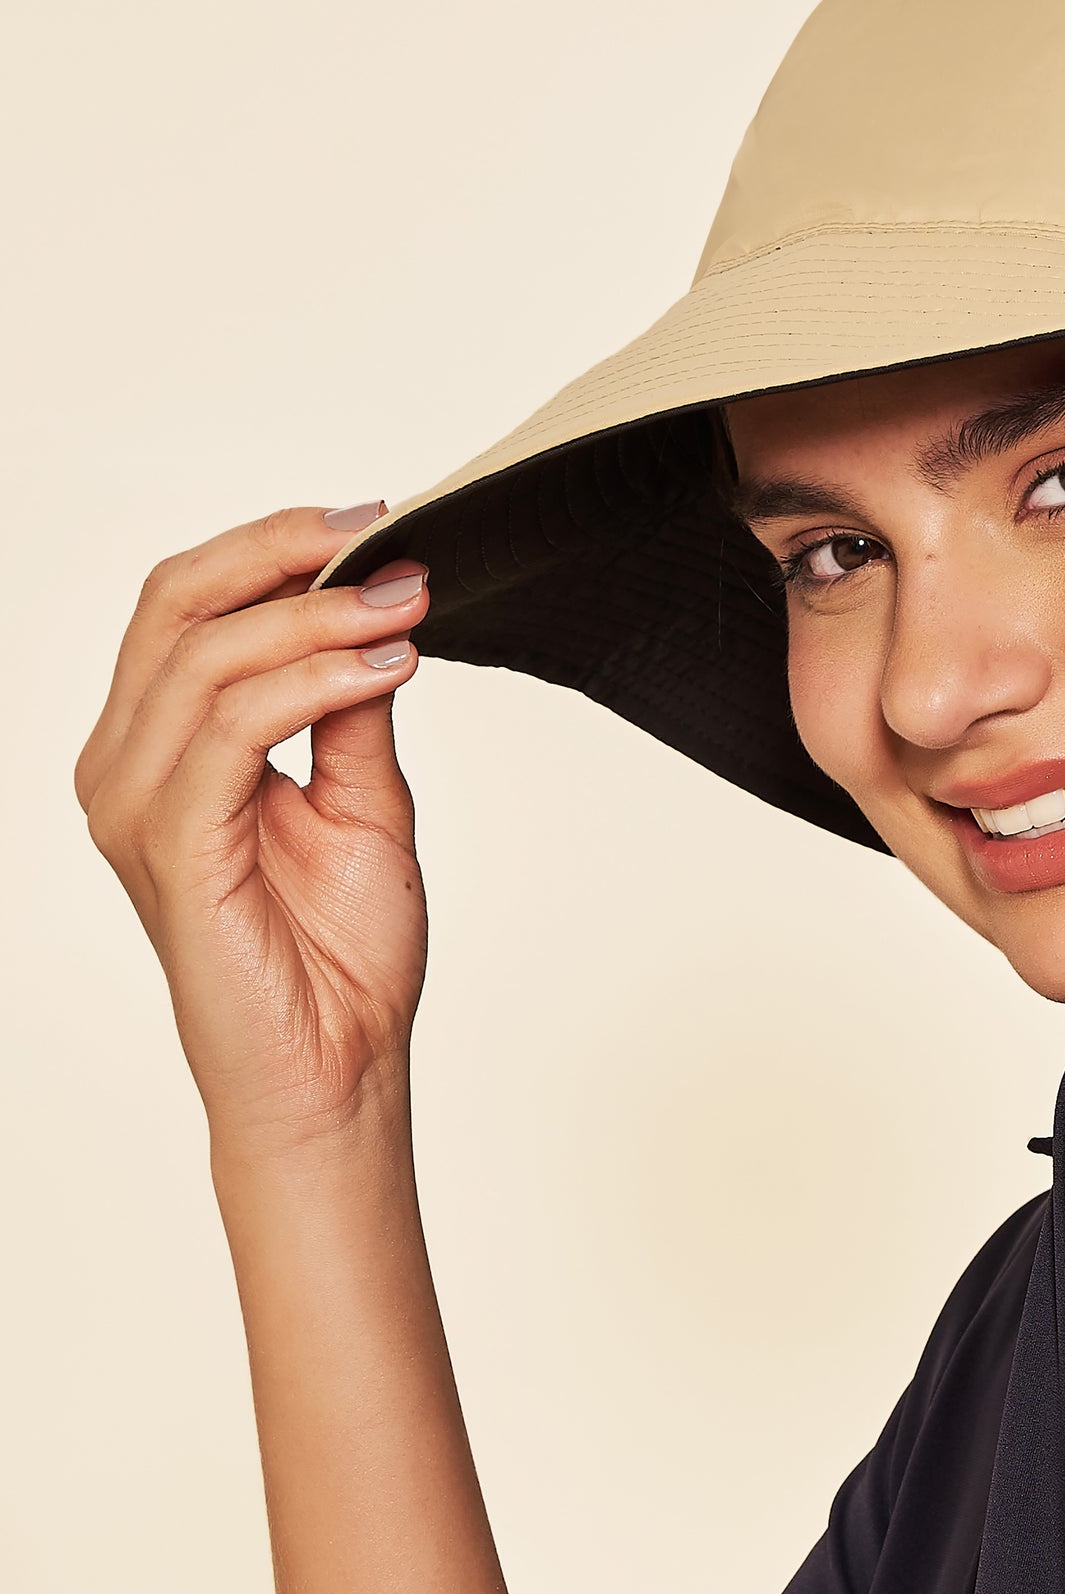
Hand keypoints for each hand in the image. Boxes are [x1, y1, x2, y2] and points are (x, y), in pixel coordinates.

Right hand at [78, 505, 431, 1150]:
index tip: (379, 522)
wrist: (340, 1071)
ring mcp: (138, 806)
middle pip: (177, 603)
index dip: (273, 546)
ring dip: (316, 615)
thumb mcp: (362, 801)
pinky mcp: (172, 847)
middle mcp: (128, 766)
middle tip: (386, 532)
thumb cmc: (340, 954)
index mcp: (162, 748)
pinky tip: (387, 668)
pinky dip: (312, 682)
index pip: (190, 605)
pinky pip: (232, 730)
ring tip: (408, 605)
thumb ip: (351, 709)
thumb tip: (379, 612)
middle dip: (284, 551)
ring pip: (207, 657)